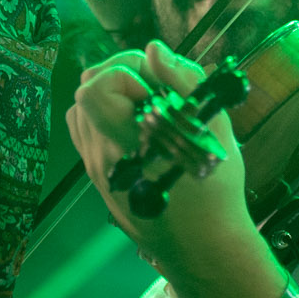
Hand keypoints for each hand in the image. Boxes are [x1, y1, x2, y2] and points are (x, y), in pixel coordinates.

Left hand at [64, 41, 248, 265]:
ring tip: (149, 109)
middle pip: (86, 88)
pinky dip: (107, 119)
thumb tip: (152, 50)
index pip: (94, 86)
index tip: (156, 89)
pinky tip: (139, 130)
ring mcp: (96, 167)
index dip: (125, 73)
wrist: (204, 247)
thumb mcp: (212, 128)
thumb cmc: (215, 188)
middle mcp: (101, 153)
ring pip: (84, 109)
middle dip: (121, 76)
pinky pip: (88, 133)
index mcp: (128, 140)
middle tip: (157, 91)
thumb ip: (182, 83)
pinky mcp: (99, 178)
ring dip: (113, 97)